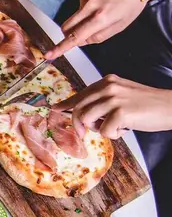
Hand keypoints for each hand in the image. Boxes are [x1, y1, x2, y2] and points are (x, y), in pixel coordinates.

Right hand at [45, 0, 159, 59]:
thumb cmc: (132, 3)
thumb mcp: (120, 25)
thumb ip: (99, 36)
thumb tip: (81, 41)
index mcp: (101, 18)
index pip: (76, 36)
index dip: (61, 47)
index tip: (49, 55)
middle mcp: (89, 7)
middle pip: (66, 27)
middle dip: (69, 33)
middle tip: (82, 32)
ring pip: (74, 16)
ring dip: (82, 18)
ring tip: (101, 10)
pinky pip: (79, 4)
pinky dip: (86, 7)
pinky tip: (100, 0)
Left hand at [53, 74, 171, 138]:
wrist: (171, 106)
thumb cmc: (147, 104)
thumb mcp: (122, 95)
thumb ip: (102, 100)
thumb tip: (79, 112)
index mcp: (107, 82)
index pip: (80, 94)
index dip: (66, 104)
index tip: (55, 110)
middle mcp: (108, 87)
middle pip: (78, 108)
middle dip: (77, 125)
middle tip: (83, 134)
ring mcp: (114, 98)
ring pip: (86, 119)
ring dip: (97, 129)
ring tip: (114, 127)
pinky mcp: (121, 112)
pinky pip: (104, 131)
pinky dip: (113, 135)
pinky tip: (126, 129)